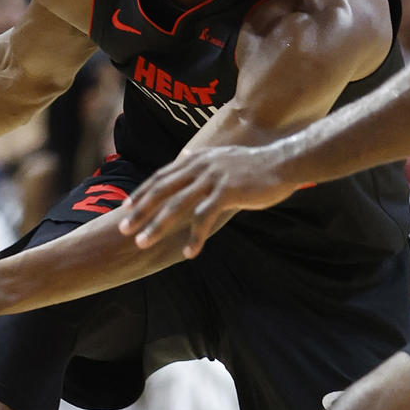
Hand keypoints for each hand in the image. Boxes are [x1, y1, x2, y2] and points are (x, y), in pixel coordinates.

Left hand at [117, 144, 298, 256]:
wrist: (285, 162)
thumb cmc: (256, 165)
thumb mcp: (223, 157)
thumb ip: (202, 160)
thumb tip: (185, 157)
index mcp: (197, 159)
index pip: (161, 176)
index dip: (142, 192)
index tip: (125, 208)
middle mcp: (200, 166)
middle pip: (162, 190)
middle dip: (140, 211)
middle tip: (124, 229)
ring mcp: (213, 178)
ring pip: (177, 205)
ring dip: (158, 226)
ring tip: (143, 243)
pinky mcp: (227, 191)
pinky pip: (205, 218)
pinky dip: (195, 236)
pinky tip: (188, 253)